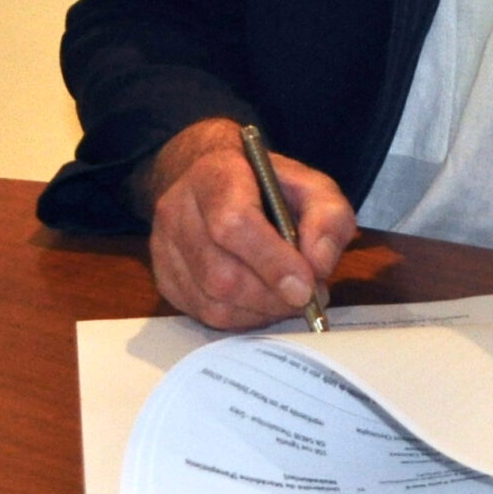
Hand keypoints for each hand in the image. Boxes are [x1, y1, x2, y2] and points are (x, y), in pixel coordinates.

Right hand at [142, 118, 356, 328]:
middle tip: (307, 296)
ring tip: (289, 298)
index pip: (234, 224)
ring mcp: (164, 247)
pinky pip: (203, 314)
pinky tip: (263, 302)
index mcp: (215, 176)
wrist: (218, 182)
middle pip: (221, 274)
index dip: (272, 262)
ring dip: (261, 311)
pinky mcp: (164, 278)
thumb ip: (327, 217)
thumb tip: (319, 264)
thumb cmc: (268, 186)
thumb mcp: (312, 185)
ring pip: (212, 302)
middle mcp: (178, 211)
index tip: (306, 286)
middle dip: (273, 296)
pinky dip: (243, 317)